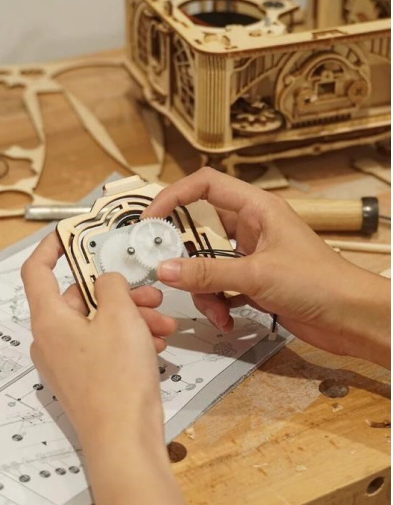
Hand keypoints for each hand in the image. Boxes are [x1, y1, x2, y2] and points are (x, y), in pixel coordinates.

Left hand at [21, 233, 185, 504]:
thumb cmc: (117, 374)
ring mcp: (67, 361)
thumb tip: (106, 280)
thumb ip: (111, 285)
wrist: (124, 440)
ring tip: (164, 325)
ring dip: (132, 317)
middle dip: (120, 292)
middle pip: (80, 299)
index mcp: (48, 319)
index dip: (50, 247)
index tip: (70, 234)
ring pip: (98, 323)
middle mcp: (51, 338)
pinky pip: (103, 346)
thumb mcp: (120, 316)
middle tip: (151, 292)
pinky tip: (157, 344)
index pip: (35, 271)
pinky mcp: (84, 378)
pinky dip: (128, 339)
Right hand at [142, 168, 390, 368]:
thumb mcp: (257, 274)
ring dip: (203, 288)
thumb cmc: (320, 283)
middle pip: (200, 230)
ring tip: (215, 310)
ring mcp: (250, 255)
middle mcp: (250, 227)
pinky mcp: (253, 281)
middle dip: (184, 254)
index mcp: (255, 208)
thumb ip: (208, 272)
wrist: (354, 319)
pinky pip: (219, 285)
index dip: (174, 196)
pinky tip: (228, 318)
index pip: (204, 186)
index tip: (150, 219)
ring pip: (206, 263)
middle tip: (165, 269)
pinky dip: (217, 302)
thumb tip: (164, 269)